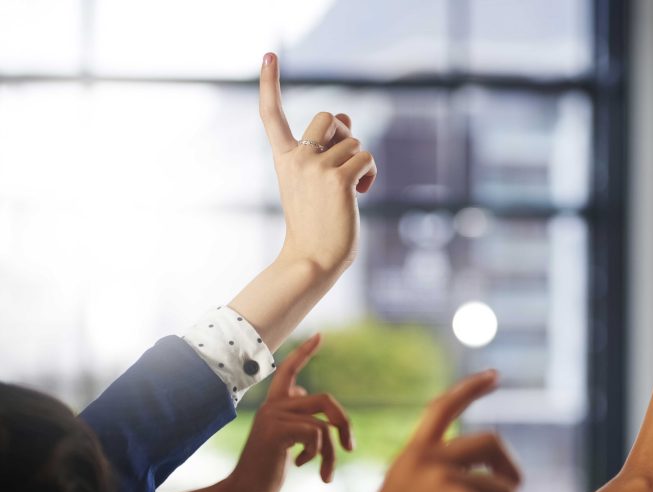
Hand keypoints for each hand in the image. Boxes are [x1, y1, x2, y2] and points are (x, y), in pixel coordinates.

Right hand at [224, 333, 353, 491]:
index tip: (320, 335)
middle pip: (326, 400)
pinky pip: (316, 434)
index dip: (304, 353)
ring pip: (324, 424)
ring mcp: (273, 416)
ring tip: (327, 473)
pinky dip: (318, 454)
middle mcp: (273, 406)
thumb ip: (293, 414)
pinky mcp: (276, 431)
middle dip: (344, 424)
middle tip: (350, 448)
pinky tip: (301, 465)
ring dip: (332, 452)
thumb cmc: (266, 469)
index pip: (289, 370)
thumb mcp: (283, 438)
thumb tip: (303, 392)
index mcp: (275, 405)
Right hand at [259, 52, 376, 272]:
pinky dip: (370, 175)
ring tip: (352, 190)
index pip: (271, 115)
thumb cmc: (317, 224)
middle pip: (329, 116)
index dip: (270, 84)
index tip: (268, 56)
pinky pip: (366, 158)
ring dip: (361, 163)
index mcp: (284, 159)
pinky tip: (360, 195)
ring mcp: (316, 167)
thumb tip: (346, 115)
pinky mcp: (338, 179)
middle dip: (347, 132)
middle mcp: (297, 158)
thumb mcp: (314, 182)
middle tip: (347, 159)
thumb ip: (325, 148)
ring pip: (354, 141)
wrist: (313, 258)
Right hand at [354, 370, 521, 491]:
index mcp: (411, 456)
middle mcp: (428, 459)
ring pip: (502, 489)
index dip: (470, 388)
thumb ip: (434, 481)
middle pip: (492, 442)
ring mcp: (444, 478)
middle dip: (510, 470)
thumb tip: (483, 484)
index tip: (493, 376)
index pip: (442, 408)